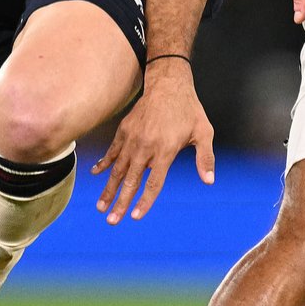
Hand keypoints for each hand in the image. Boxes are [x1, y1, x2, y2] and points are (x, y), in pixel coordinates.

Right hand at [90, 60, 214, 222]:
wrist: (169, 84)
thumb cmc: (189, 110)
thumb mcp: (204, 132)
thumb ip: (205, 158)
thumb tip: (209, 181)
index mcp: (166, 149)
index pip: (153, 182)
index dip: (144, 201)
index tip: (135, 217)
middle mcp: (146, 146)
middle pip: (132, 180)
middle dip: (120, 202)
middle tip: (111, 221)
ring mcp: (132, 138)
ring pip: (118, 168)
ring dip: (108, 189)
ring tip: (100, 207)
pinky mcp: (124, 130)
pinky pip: (112, 151)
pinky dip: (103, 163)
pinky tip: (95, 174)